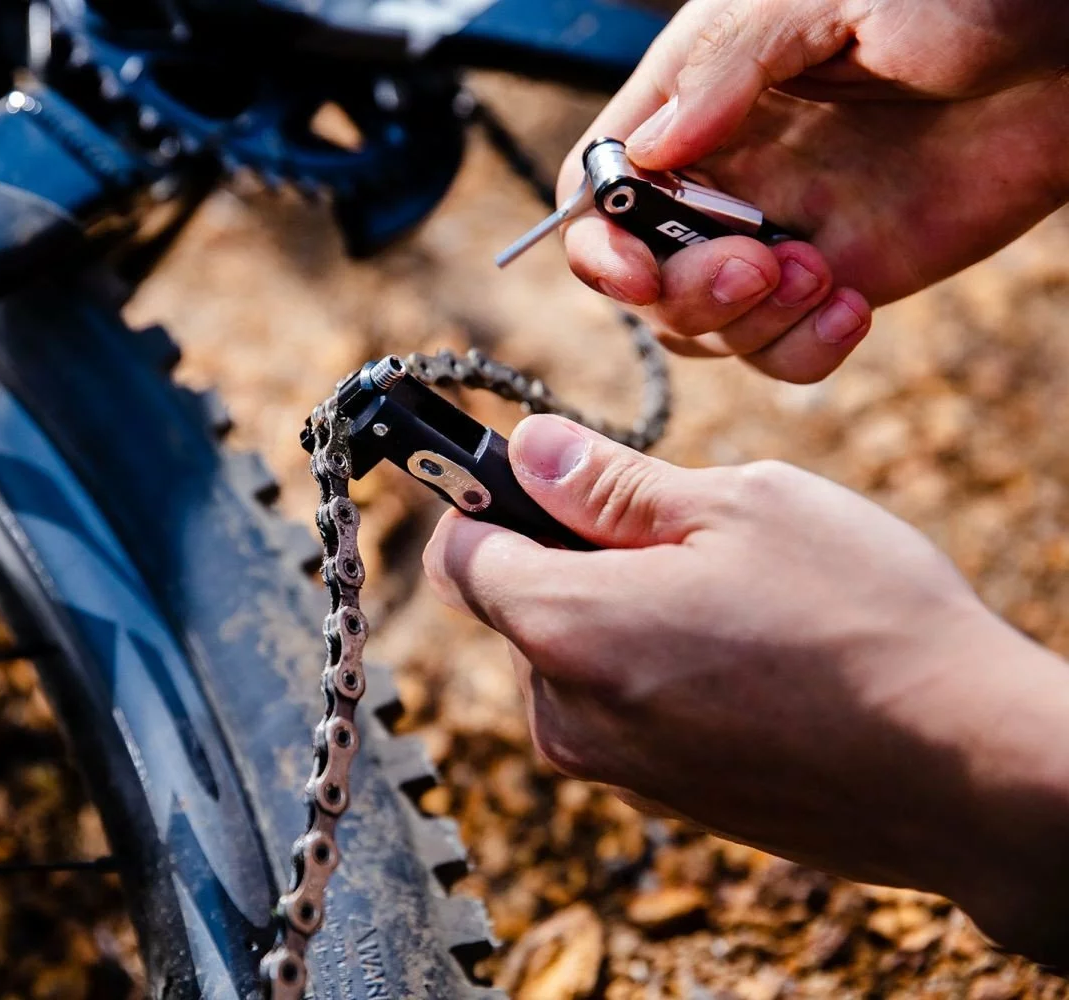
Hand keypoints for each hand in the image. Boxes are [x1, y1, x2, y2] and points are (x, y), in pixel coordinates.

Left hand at [424, 414, 1068, 963]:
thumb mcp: (740, 507)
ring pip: (572, 658)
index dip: (489, 501)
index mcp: (566, 628)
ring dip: (622, 614)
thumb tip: (528, 448)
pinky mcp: (662, 801)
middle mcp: (565, 715)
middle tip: (680, 532)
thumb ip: (609, 483)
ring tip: (732, 600)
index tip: (541, 473)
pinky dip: (656, 670)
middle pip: (517, 607)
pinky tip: (747, 658)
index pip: (461, 555)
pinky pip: (621, 710)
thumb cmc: (865, 621)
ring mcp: (614, 770)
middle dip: (572, 556)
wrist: (969, 772)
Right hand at [561, 0, 1068, 382]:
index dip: (598, 238)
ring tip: (820, 277)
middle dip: (682, 291)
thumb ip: (728, 67)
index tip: (633, 271)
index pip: (603, 182)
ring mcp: (785, 227)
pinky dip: (800, 351)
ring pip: (705, 325)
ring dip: (744, 324)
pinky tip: (852, 308)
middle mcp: (730, 170)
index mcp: (703, 94)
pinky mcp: (847, 275)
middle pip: (642, 273)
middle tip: (758, 263)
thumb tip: (649, 153)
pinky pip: (785, 348)